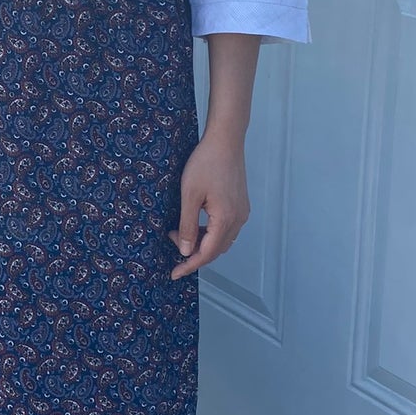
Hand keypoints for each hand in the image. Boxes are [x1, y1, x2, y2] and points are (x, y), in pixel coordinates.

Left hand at [169, 128, 248, 277]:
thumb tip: (185, 251)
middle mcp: (238, 219)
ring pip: (221, 240)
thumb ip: (188, 225)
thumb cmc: (206, 163)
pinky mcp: (240, 205)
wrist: (225, 141)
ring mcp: (242, 212)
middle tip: (173, 243)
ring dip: (202, 242)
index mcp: (226, 219)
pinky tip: (195, 224)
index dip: (189, 265)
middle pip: (216, 250)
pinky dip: (210, 233)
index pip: (207, 253)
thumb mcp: (190, 195)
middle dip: (193, 253)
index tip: (174, 274)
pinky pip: (226, 228)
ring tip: (180, 232)